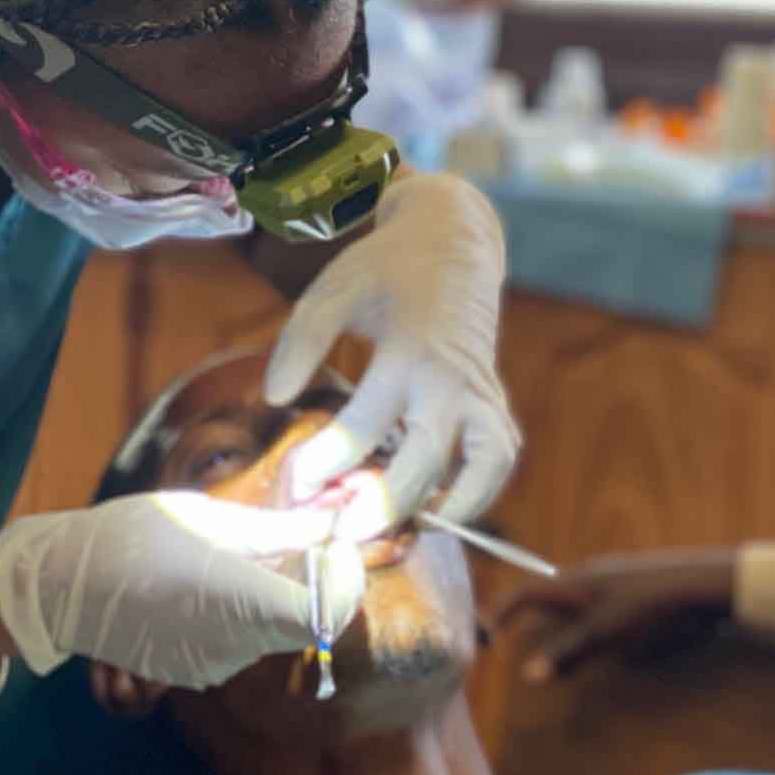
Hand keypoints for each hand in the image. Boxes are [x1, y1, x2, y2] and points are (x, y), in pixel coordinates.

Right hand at [0, 491, 321, 689]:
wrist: (64, 582)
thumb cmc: (137, 534)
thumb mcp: (210, 517)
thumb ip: (279, 529)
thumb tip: (333, 524)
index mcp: (248, 602)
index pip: (330, 610)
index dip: (341, 579)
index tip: (330, 546)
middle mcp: (239, 646)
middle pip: (302, 620)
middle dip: (305, 582)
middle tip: (281, 539)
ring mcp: (214, 666)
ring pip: (268, 632)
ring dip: (266, 598)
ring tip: (227, 558)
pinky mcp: (191, 675)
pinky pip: (233, 644)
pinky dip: (233, 616)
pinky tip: (199, 586)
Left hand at [263, 172, 518, 524]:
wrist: (451, 242)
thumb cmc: (382, 270)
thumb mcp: (332, 292)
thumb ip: (301, 342)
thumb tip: (275, 397)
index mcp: (407, 352)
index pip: (364, 426)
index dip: (326, 462)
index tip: (298, 483)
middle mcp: (451, 380)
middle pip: (425, 463)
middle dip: (382, 506)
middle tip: (344, 532)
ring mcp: (480, 393)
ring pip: (481, 466)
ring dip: (446, 505)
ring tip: (401, 531)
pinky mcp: (494, 400)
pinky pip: (498, 457)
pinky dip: (480, 489)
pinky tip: (440, 508)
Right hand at [491, 550, 736, 682]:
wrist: (698, 585)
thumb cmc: (645, 609)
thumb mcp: (603, 636)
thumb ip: (566, 654)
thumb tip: (527, 676)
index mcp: (571, 583)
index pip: (524, 593)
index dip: (502, 611)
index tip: (487, 630)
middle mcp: (585, 575)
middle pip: (546, 593)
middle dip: (530, 616)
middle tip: (518, 638)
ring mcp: (611, 577)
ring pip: (572, 597)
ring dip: (560, 619)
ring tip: (559, 642)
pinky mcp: (632, 584)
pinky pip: (595, 600)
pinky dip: (585, 619)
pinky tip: (604, 636)